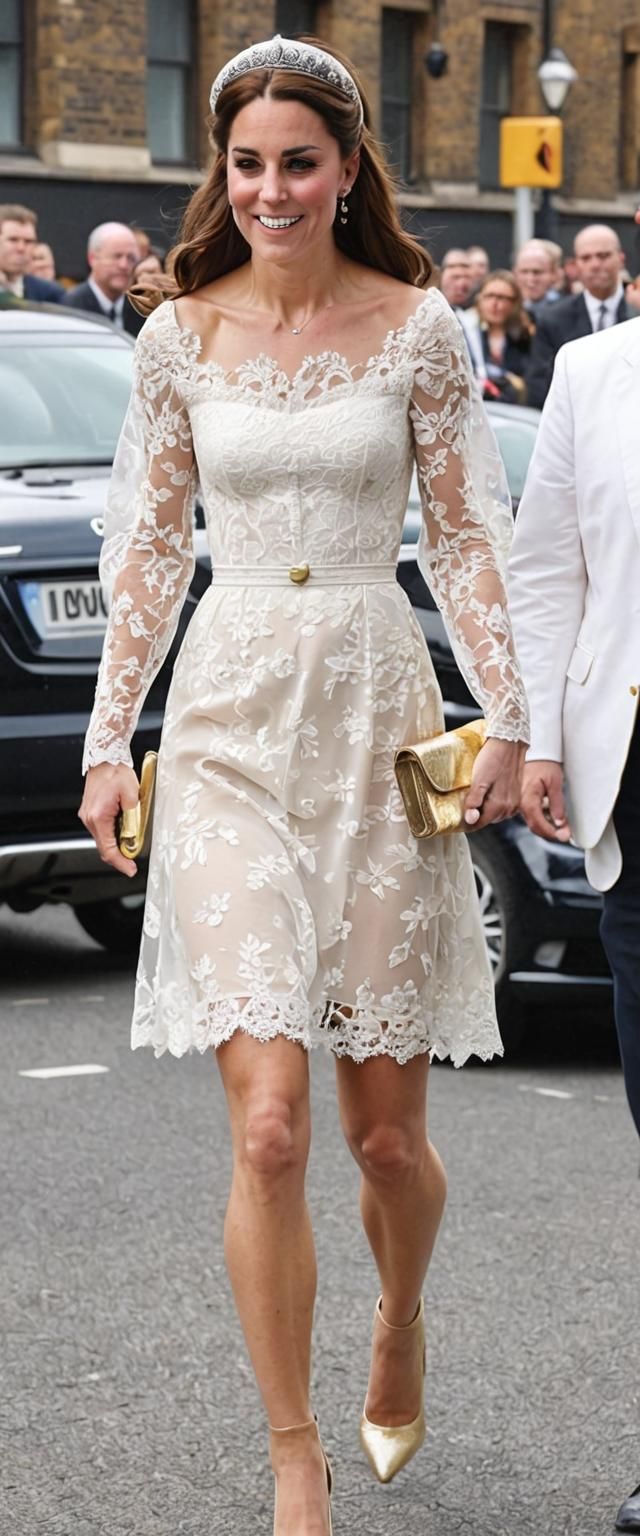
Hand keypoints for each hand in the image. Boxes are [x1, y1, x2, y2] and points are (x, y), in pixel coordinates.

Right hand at [78, 762, 140, 876]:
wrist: (105, 756)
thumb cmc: (116, 771)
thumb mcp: (132, 795)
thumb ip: (133, 818)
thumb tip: (134, 836)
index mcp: (97, 817)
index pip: (108, 849)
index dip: (120, 862)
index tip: (130, 870)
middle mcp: (89, 818)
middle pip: (104, 847)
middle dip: (120, 855)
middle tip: (134, 860)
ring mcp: (88, 815)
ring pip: (103, 839)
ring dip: (117, 843)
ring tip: (132, 841)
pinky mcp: (91, 811)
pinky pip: (102, 829)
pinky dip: (113, 834)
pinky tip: (124, 829)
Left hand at [463, 737, 525, 830]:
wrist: (509, 742)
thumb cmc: (493, 758)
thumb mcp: (479, 779)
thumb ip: (474, 801)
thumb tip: (470, 820)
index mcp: (499, 805)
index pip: (478, 824)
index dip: (466, 821)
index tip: (456, 817)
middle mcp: (509, 808)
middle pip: (486, 819)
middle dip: (475, 814)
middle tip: (465, 800)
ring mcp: (515, 802)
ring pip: (494, 814)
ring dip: (484, 808)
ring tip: (476, 794)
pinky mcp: (517, 795)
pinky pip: (502, 806)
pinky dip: (493, 802)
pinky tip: (488, 791)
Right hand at [519, 760, 571, 842]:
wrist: (534, 750)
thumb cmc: (543, 762)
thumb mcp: (555, 782)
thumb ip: (557, 804)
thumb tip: (560, 822)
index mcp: (527, 799)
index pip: (538, 824)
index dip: (552, 833)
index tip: (564, 836)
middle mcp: (521, 804)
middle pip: (535, 826)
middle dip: (551, 833)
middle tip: (566, 834)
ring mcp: (521, 803)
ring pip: (534, 822)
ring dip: (548, 827)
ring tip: (563, 826)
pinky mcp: (523, 801)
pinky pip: (532, 815)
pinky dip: (544, 819)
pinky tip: (553, 818)